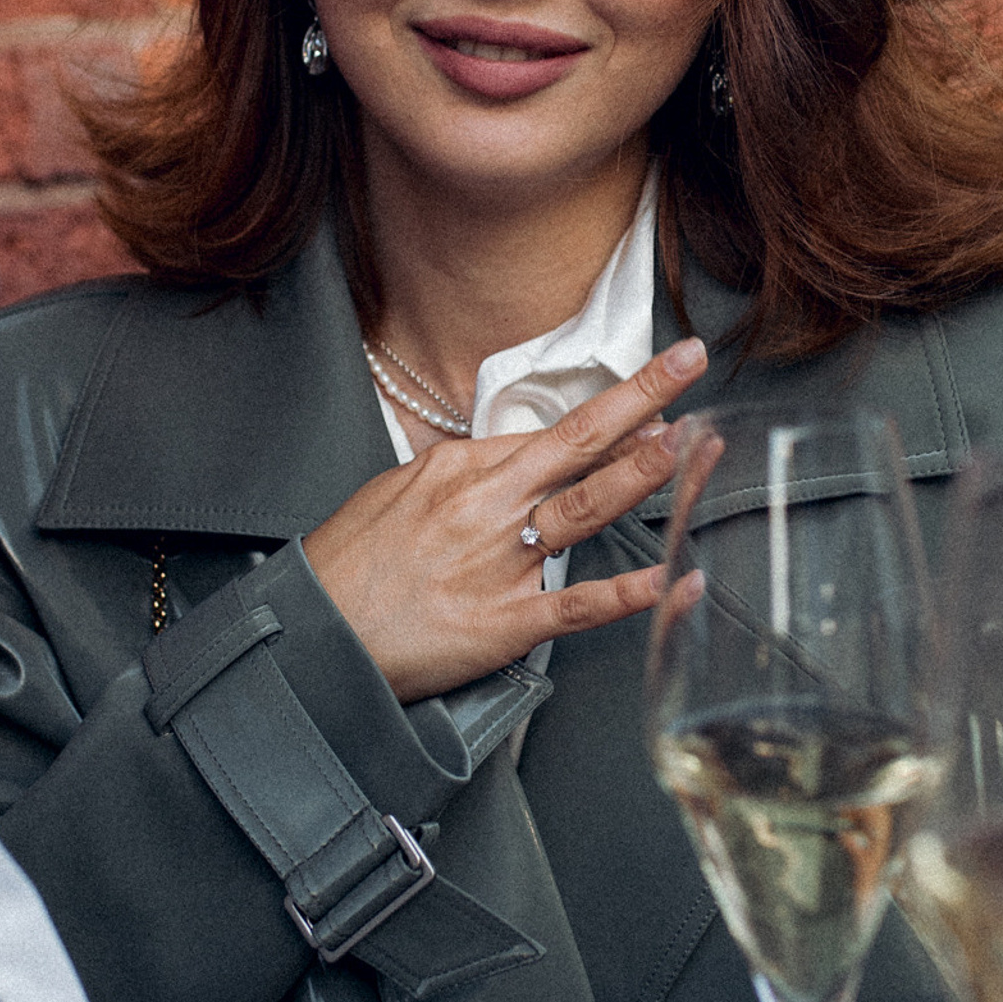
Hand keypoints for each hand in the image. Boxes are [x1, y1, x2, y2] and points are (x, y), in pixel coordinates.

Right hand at [304, 339, 709, 701]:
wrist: (312, 637)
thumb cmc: (348, 568)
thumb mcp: (395, 493)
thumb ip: (457, 474)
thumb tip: (502, 459)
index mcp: (459, 471)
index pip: (551, 433)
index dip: (611, 412)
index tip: (656, 391)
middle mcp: (486, 507)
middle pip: (577, 443)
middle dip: (641, 399)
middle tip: (689, 365)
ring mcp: (500, 564)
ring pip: (586, 507)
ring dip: (642, 474)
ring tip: (689, 445)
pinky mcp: (505, 623)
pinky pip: (580, 605)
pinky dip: (631, 593)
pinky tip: (673, 577)